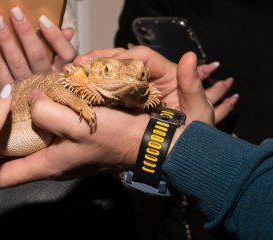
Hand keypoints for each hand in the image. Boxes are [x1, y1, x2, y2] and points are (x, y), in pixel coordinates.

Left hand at [0, 6, 75, 89]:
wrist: (37, 113)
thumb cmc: (49, 83)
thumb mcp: (61, 65)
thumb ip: (62, 46)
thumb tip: (69, 31)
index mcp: (62, 73)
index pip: (65, 54)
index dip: (55, 37)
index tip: (43, 20)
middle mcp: (46, 81)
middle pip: (37, 55)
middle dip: (25, 33)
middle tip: (15, 12)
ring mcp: (27, 88)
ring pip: (16, 62)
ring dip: (6, 40)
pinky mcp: (10, 93)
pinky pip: (0, 72)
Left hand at [0, 47, 213, 187]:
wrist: (143, 137)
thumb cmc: (113, 136)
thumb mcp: (77, 124)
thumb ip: (47, 112)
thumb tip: (32, 99)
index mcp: (48, 164)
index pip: (7, 176)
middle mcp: (52, 161)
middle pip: (15, 158)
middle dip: (0, 142)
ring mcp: (63, 152)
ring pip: (31, 143)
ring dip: (20, 128)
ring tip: (9, 109)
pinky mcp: (73, 141)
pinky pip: (48, 133)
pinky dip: (39, 121)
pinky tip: (38, 105)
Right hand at [74, 46, 237, 123]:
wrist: (181, 152)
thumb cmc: (194, 133)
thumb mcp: (198, 111)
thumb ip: (193, 85)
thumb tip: (190, 57)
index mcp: (167, 74)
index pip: (143, 57)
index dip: (124, 58)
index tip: (106, 65)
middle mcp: (149, 77)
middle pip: (123, 59)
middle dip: (101, 59)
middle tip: (80, 63)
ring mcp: (135, 88)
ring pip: (113, 71)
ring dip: (93, 69)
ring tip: (74, 70)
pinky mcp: (124, 99)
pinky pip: (107, 87)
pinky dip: (93, 84)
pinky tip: (80, 84)